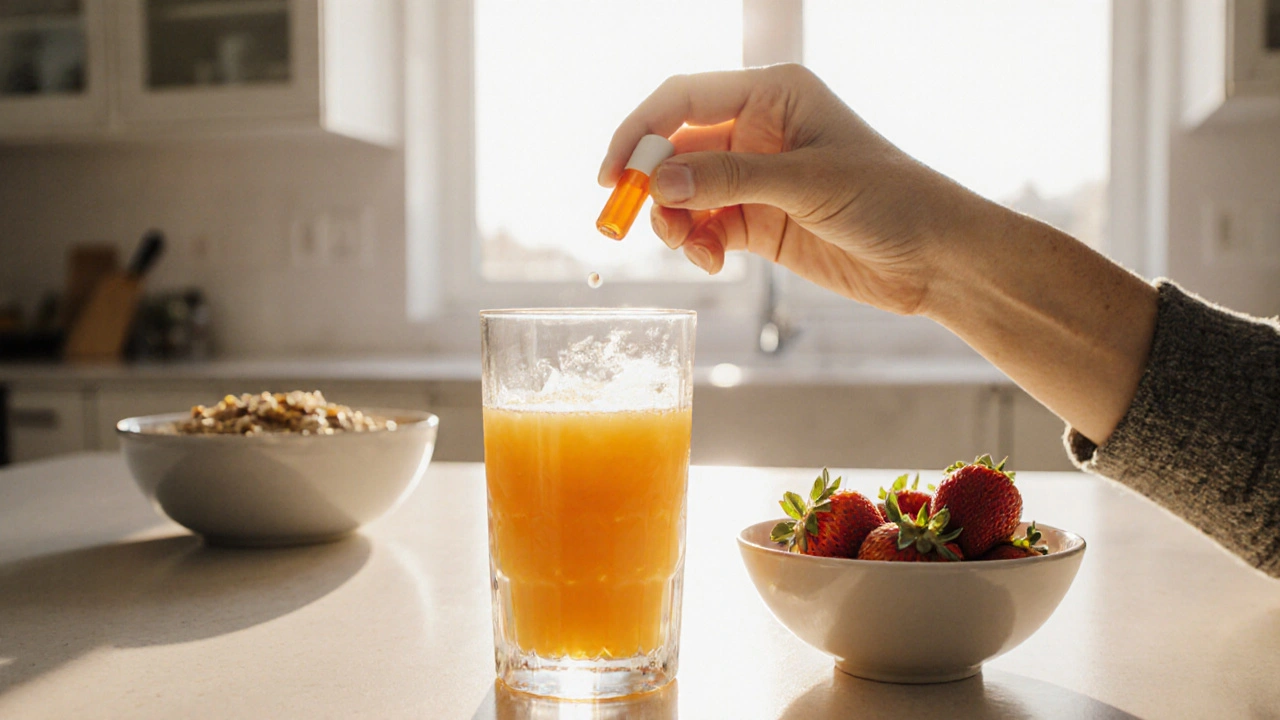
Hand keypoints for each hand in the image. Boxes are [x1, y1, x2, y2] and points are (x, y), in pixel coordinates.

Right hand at [598, 64, 991, 315]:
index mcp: (773, 95)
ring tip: (688, 247)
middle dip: (652, 185)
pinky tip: (711, 262)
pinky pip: (705, 228)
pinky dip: (696, 245)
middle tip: (630, 221)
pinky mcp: (759, 223)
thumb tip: (659, 184)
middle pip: (675, 148)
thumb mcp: (807, 183)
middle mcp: (758, 130)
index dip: (639, 132)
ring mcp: (756, 179)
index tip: (612, 175)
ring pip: (684, 193)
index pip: (684, 99)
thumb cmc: (890, 198)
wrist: (935, 258)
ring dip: (672, 221)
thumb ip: (729, 179)